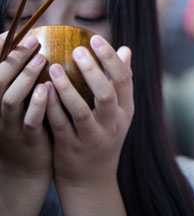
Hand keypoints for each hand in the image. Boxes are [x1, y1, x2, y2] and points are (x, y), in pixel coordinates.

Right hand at [0, 34, 51, 181]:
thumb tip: (34, 43)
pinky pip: (29, 120)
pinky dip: (37, 104)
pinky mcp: (25, 139)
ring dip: (25, 78)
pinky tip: (48, 89)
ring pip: (10, 100)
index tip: (11, 33)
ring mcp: (8, 125)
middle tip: (33, 40)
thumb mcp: (18, 101)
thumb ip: (21, 77)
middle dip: (13, 59)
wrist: (23, 167)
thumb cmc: (24, 124)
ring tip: (42, 59)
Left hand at [45, 36, 133, 186]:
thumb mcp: (120, 111)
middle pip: (106, 93)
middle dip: (92, 70)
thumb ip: (121, 82)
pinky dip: (51, 107)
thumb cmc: (105, 136)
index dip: (111, 58)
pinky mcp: (71, 148)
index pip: (123, 79)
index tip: (96, 39)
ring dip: (67, 88)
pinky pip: (60, 125)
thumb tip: (126, 49)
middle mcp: (112, 123)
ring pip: (81, 110)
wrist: (92, 178)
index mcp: (126, 110)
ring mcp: (92, 137)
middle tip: (77, 50)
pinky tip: (42, 91)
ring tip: (53, 68)